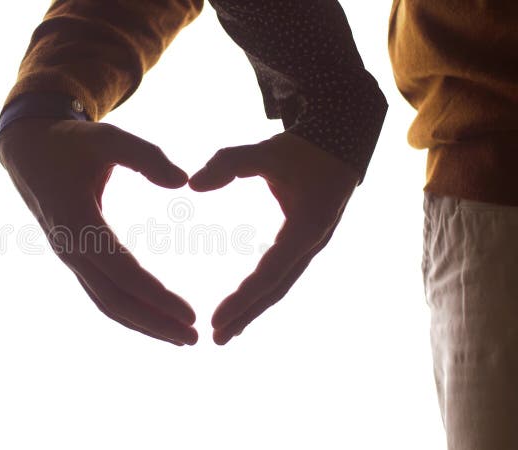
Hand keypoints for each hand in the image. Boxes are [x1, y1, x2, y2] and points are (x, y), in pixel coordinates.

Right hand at [0, 118, 197, 345]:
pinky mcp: (74, 259)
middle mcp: (71, 249)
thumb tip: (183, 182)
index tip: (190, 313)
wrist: (27, 151)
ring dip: (143, 324)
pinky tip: (154, 318)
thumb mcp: (108, 138)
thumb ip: (147, 157)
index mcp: (78, 222)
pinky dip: (128, 311)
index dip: (157, 296)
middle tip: (194, 338)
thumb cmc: (70, 142)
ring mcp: (69, 257)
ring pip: (106, 303)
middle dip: (155, 323)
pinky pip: (101, 293)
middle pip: (115, 300)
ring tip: (180, 337)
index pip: (123, 272)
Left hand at [189, 132, 358, 344]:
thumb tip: (191, 185)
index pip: (270, 272)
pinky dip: (261, 294)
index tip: (217, 318)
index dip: (244, 298)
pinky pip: (281, 275)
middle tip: (216, 338)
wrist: (340, 143)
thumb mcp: (265, 152)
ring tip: (226, 333)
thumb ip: (228, 163)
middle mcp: (311, 244)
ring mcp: (309, 247)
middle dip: (247, 314)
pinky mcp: (303, 244)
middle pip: (276, 289)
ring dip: (254, 310)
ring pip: (280, 286)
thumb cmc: (302, 148)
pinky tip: (243, 307)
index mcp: (306, 228)